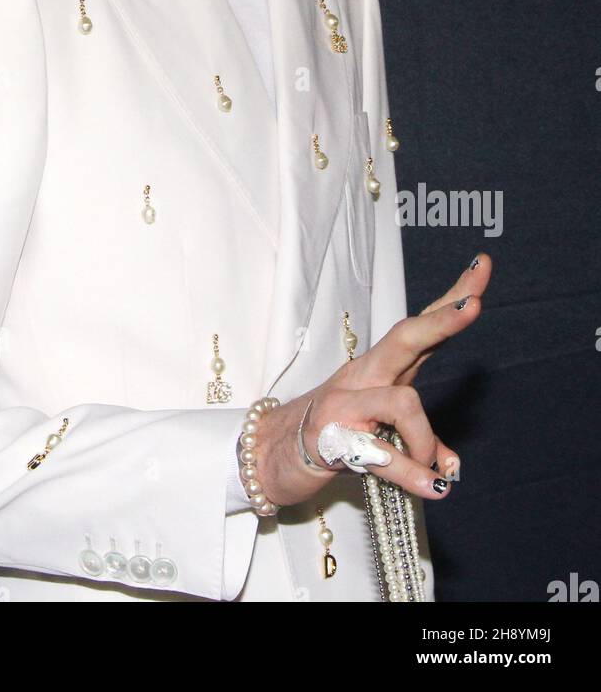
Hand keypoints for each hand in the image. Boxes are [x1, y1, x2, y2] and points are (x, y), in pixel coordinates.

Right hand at [254, 254, 491, 507]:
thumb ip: (420, 444)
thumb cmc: (334, 435)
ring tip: (429, 472)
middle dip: (443, 320)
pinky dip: (413, 475)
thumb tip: (450, 469)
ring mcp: (346, 402)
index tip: (483, 265)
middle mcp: (365, 375)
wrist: (270, 453)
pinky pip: (384, 453)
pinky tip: (433, 488)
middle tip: (475, 305)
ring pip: (403, 402)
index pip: (422, 326)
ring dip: (426, 444)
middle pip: (407, 336)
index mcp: (382, 368)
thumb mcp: (384, 434)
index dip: (453, 298)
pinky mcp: (333, 434)